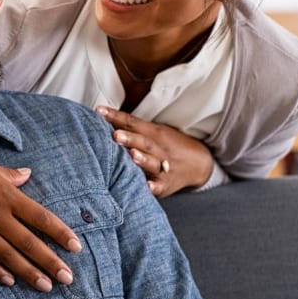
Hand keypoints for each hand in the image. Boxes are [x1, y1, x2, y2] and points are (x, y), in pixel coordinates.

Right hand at [0, 165, 81, 291]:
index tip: (76, 246)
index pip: (40, 217)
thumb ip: (11, 175)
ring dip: (28, 272)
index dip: (59, 232)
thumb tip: (27, 173)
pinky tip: (10, 282)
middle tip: (68, 277)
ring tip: (46, 286)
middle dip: (50, 261)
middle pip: (29, 242)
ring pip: (9, 255)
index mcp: (8, 197)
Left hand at [96, 106, 213, 197]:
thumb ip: (131, 127)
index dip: (116, 117)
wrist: (198, 163)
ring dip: (142, 159)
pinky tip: (146, 187)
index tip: (99, 111)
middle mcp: (159, 148)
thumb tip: (101, 117)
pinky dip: (153, 187)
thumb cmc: (166, 145)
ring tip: (132, 155)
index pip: (132, 122)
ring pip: (153, 163)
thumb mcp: (153, 132)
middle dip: (129, 138)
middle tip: (115, 135)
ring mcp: (164, 167)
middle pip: (144, 142)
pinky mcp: (166, 185)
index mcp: (154, 133)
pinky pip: (159, 186)